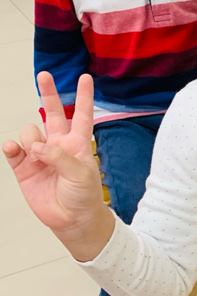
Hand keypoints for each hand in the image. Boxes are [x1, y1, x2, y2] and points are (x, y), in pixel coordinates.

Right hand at [2, 72, 112, 258]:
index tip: (86, 77)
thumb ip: (60, 156)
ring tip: (37, 155)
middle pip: (52, 113)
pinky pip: (13, 150)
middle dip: (48, 93)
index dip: (83, 96)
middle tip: (45, 76)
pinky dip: (12, 147)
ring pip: (29, 131)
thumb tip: (36, 147)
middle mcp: (57, 144)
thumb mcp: (81, 173)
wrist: (73, 220)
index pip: (82, 114)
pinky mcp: (24, 168)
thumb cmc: (84, 196)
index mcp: (77, 143)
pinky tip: (15, 149)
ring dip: (30, 137)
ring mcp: (39, 155)